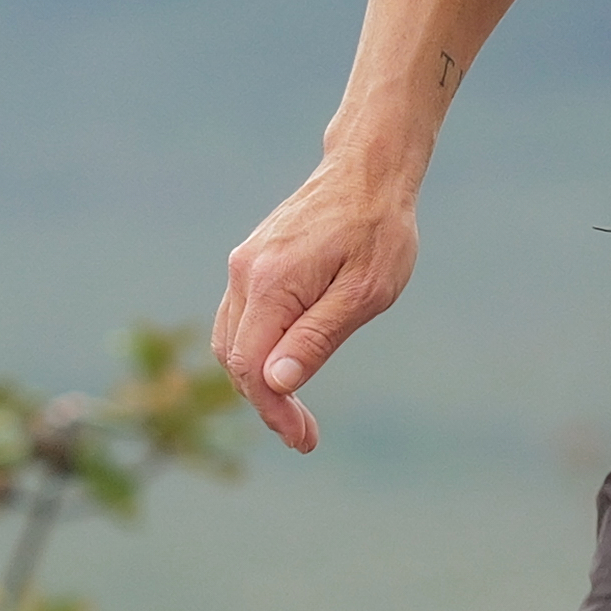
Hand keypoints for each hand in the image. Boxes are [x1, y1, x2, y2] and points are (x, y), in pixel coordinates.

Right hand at [216, 157, 419, 449]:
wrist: (369, 171)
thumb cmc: (379, 231)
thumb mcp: (364, 292)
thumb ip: (317, 337)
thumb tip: (277, 382)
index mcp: (271, 283)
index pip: (251, 366)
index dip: (273, 410)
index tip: (303, 439)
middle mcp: (245, 273)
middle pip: (235, 359)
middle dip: (266, 402)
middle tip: (305, 434)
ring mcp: (244, 265)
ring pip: (232, 341)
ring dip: (257, 381)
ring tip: (296, 411)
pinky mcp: (252, 262)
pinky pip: (241, 319)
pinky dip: (256, 352)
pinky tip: (287, 368)